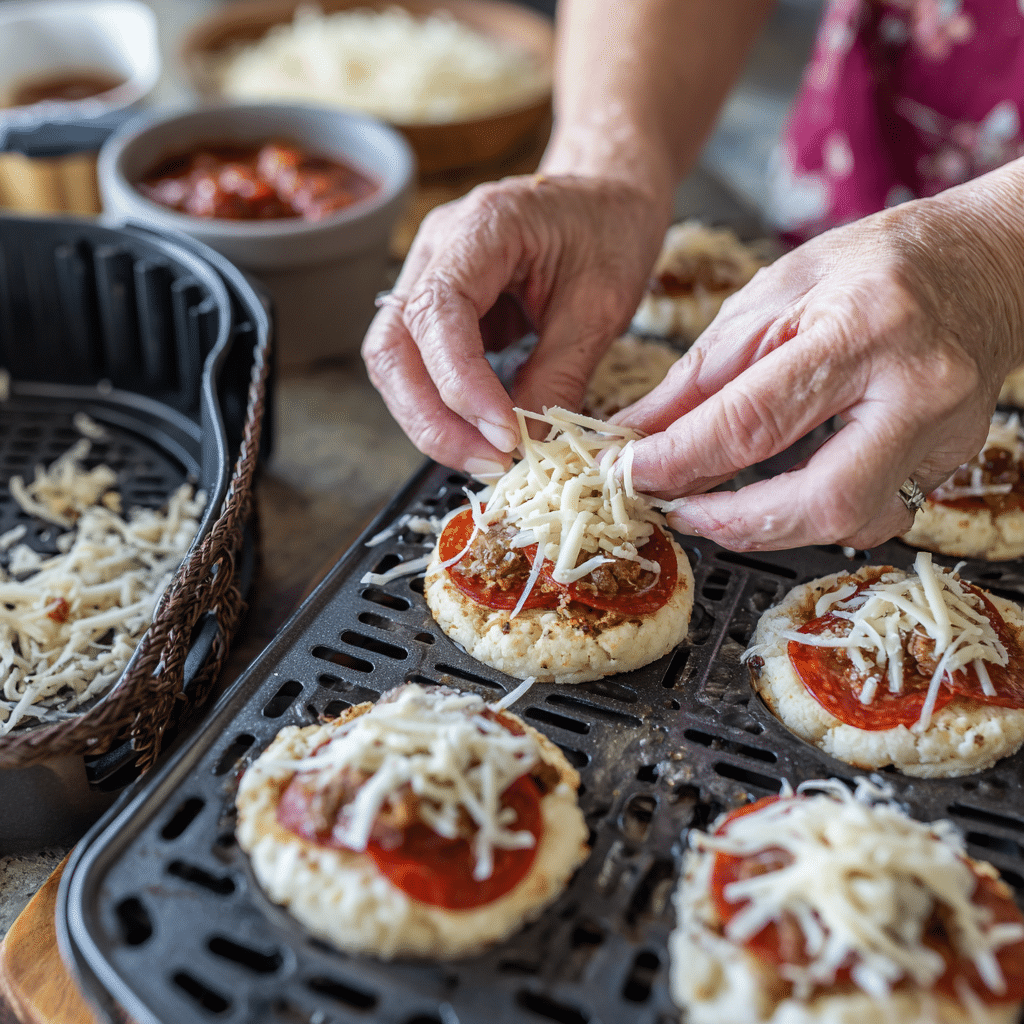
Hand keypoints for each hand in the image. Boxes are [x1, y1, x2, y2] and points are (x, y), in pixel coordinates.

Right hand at [361, 173, 669, 476]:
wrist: (608, 195)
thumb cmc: (610, 233)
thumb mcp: (603, 305)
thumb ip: (561, 372)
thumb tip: (526, 442)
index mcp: (482, 226)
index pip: (437, 313)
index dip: (460, 384)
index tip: (502, 435)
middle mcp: (437, 248)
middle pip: (393, 346)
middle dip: (431, 418)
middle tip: (488, 463)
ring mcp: (428, 276)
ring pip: (396, 363)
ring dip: (432, 421)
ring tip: (487, 458)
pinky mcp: (439, 309)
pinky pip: (420, 365)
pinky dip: (444, 408)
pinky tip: (482, 434)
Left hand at [615, 191, 1023, 550]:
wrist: (986, 262)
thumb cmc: (878, 265)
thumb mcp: (774, 293)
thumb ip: (703, 371)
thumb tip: (640, 432)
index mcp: (863, 327)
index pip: (754, 420)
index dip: (680, 460)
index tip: (630, 474)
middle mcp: (917, 388)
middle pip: (819, 498)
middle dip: (731, 522)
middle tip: (676, 511)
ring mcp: (945, 433)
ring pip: (851, 523)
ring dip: (769, 529)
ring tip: (716, 506)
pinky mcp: (952, 462)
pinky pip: (876, 518)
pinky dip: (814, 520)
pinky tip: (781, 498)